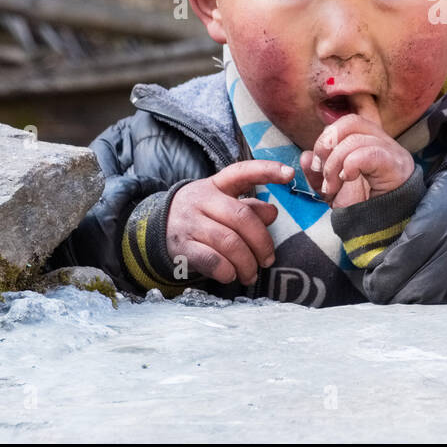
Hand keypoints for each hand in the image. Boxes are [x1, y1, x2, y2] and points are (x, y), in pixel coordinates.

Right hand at [165, 159, 292, 285]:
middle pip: (241, 217)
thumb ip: (250, 207)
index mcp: (217, 184)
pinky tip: (232, 275)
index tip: (290, 174)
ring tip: (252, 274)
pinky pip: (210, 260)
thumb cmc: (202, 215)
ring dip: (246, 262)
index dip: (267, 171)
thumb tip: (273, 213)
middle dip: (261, 242)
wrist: (156, 227)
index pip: (243, 171)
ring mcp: (190, 222)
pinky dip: (226, 270)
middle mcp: (202, 199)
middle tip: (268, 260)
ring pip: (228, 241)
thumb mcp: (223, 204)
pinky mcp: (181, 246)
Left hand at [300, 93, 414, 207]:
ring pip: (355, 139)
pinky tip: (347, 179)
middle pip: (350, 121)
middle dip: (327, 144)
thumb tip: (305, 156)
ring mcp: (392, 151)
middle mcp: (382, 141)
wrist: (380, 230)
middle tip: (322, 171)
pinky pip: (369, 153)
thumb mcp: (332, 188)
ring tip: (332, 186)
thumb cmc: (361, 207)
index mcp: (368, 141)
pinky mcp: (397, 165)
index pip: (346, 121)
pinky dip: (351, 165)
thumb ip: (317, 171)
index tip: (316, 164)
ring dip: (335, 164)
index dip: (326, 137)